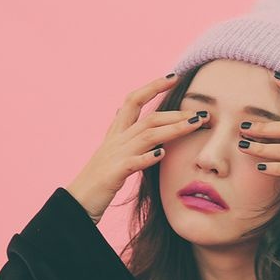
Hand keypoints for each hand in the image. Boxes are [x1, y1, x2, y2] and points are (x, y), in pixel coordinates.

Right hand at [65, 74, 208, 223]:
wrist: (77, 203)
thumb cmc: (98, 181)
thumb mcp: (110, 152)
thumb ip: (120, 134)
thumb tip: (121, 111)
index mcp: (115, 134)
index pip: (133, 101)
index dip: (152, 86)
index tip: (174, 76)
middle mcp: (115, 141)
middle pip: (148, 119)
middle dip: (176, 114)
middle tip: (202, 113)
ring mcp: (114, 156)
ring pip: (147, 136)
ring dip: (173, 130)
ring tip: (194, 125)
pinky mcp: (113, 174)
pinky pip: (132, 163)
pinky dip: (147, 157)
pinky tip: (162, 155)